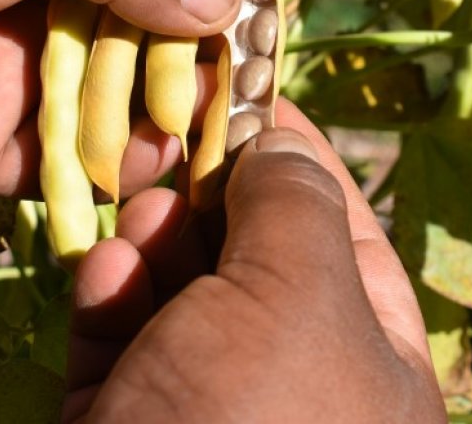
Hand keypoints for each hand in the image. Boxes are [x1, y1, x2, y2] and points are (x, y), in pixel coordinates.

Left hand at [0, 0, 238, 194]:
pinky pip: (61, 169)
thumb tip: (228, 0)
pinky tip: (151, 188)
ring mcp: (19, 73)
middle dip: (196, 73)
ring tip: (213, 154)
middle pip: (152, 43)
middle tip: (247, 108)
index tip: (267, 29)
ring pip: (117, 110)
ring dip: (162, 131)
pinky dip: (106, 182)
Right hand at [64, 101, 447, 423]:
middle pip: (250, 247)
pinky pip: (121, 336)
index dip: (291, 147)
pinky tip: (102, 272)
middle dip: (209, 188)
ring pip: (177, 285)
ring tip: (137, 207)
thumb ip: (294, 205)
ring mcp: (205, 398)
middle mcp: (291, 372)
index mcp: (369, 348)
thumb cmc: (254, 423)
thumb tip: (279, 143)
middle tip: (169, 135)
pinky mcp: (125, 416)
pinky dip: (112, 295)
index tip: (241, 82)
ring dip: (155, 237)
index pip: (337, 220)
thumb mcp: (300, 297)